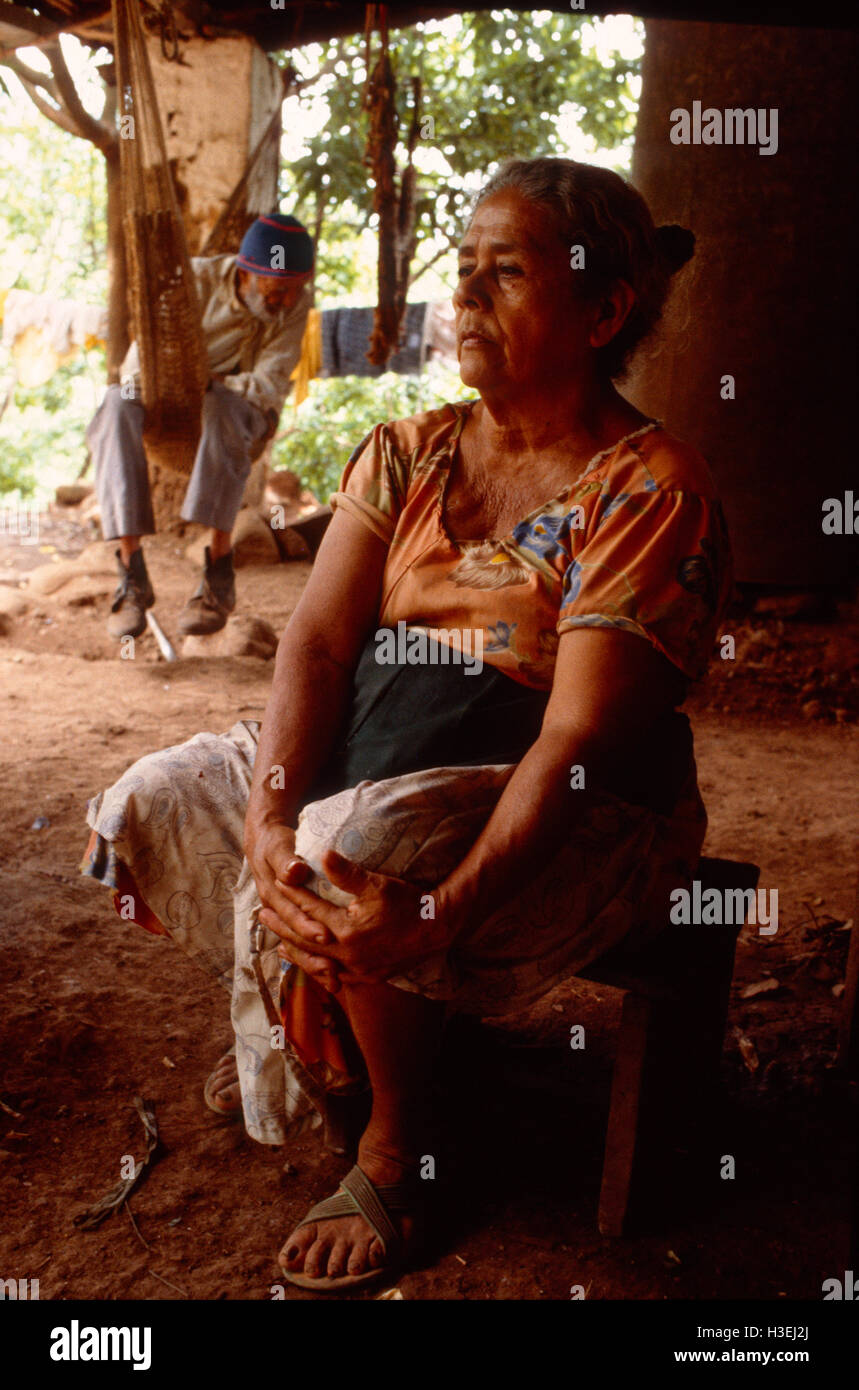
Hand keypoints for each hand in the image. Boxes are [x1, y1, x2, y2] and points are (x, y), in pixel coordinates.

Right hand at [244, 818, 340, 992]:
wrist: (263, 843)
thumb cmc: (275, 842)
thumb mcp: (278, 847)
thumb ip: (286, 860)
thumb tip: (295, 871)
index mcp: (272, 894)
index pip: (291, 914)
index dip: (307, 926)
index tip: (326, 935)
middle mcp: (275, 911)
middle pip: (294, 939)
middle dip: (312, 957)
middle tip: (333, 971)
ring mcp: (282, 918)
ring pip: (297, 949)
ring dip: (314, 965)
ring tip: (334, 982)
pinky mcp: (291, 921)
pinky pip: (300, 947)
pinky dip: (313, 960)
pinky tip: (330, 975)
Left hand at [258, 850, 451, 986]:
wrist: (438, 928)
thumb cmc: (408, 903)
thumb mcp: (377, 884)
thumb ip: (347, 873)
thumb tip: (320, 854)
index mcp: (346, 932)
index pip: (310, 911)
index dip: (293, 895)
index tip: (277, 883)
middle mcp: (347, 955)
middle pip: (306, 940)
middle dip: (283, 927)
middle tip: (262, 916)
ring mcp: (357, 970)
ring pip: (318, 962)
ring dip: (297, 952)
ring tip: (279, 944)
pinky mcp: (368, 977)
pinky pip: (336, 976)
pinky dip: (321, 968)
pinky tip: (315, 965)